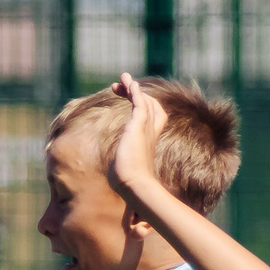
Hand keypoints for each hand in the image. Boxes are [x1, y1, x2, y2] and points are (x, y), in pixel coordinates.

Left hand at [108, 73, 168, 199]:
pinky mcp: (138, 126)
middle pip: (149, 104)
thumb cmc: (129, 184)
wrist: (134, 185)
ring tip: (121, 78)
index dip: (141, 105)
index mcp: (148, 140)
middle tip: (117, 87)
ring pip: (144, 100)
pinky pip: (140, 102)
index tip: (127, 100)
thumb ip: (125, 169)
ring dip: (132, 88)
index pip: (152, 116)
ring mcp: (146, 128)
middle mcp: (150, 132)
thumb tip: (123, 190)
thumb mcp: (125, 171)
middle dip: (134, 93)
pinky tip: (129, 83)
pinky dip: (135, 92)